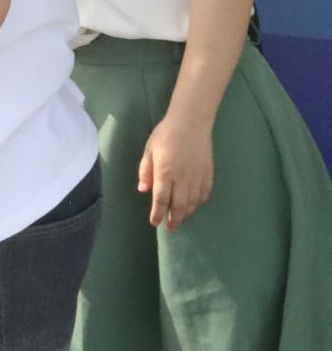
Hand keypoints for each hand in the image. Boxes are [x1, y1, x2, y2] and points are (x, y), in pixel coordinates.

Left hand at [139, 113, 214, 231]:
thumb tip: (143, 190)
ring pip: (193, 202)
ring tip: (180, 218)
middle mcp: (182, 178)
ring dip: (186, 213)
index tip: (155, 223)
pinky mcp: (208, 174)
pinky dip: (198, 203)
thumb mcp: (149, 150)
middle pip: (179, 205)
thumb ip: (145, 171)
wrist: (191, 122)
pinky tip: (194, 205)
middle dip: (174, 219)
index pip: (160, 199)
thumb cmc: (166, 134)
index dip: (157, 213)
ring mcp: (197, 176)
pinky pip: (204, 194)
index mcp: (165, 172)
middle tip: (170, 228)